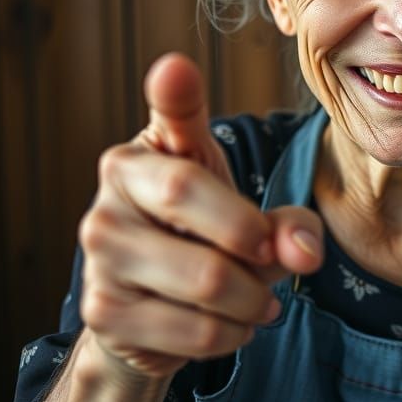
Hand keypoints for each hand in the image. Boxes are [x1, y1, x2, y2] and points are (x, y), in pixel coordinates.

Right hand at [77, 53, 322, 380]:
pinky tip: (230, 324)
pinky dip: (232, 334)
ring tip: (256, 298)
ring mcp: (98, 254)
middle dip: (257, 241)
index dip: (174, 96)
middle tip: (275, 258)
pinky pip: (196, 331)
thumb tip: (302, 251)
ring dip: (253, 300)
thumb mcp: (246, 217)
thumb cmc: (200, 244)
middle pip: (192, 199)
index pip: (170, 123)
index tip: (176, 68)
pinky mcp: (102, 312)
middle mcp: (109, 195)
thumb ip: (285, 222)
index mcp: (143, 157)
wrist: (146, 318)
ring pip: (207, 280)